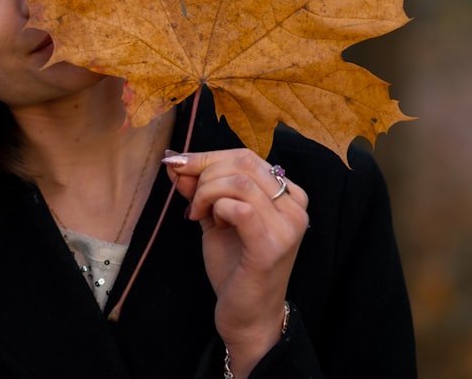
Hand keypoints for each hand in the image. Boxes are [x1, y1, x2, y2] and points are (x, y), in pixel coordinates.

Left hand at [164, 149, 308, 377]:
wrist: (247, 316)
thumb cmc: (235, 267)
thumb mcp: (215, 218)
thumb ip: (200, 189)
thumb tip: (176, 162)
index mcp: (288, 196)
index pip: (247, 157)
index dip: (208, 156)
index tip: (178, 164)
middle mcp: (295, 208)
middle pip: (243, 163)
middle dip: (204, 171)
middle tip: (187, 195)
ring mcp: (287, 228)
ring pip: (239, 182)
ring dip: (206, 192)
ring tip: (197, 213)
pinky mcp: (271, 248)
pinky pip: (239, 208)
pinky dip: (216, 208)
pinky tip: (209, 223)